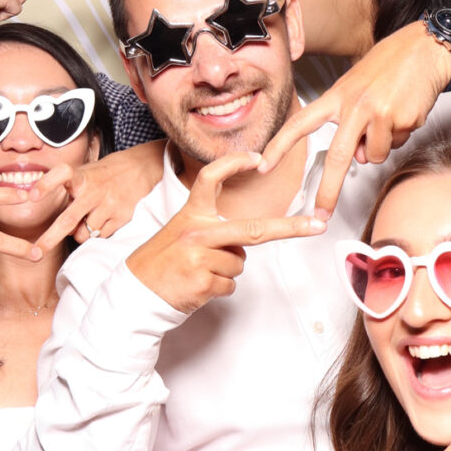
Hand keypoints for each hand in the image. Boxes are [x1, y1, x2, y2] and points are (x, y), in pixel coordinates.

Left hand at [32, 139, 167, 249]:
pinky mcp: (122, 216)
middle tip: (36, 252)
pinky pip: (100, 236)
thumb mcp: (87, 172)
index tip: (32, 196)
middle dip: (50, 238)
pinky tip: (102, 219)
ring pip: (83, 234)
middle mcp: (94, 190)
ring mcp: (109, 205)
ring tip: (87, 219)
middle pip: (68, 219)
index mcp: (83, 176)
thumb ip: (71, 192)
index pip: (62, 175)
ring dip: (79, 233)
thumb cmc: (107, 173)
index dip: (46, 185)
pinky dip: (96, 233)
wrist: (143, 167)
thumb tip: (58, 222)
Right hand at [126, 151, 324, 313]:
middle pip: (253, 228)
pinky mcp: (203, 282)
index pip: (211, 178)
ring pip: (239, 264)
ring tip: (198, 272)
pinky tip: (196, 285)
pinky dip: (218, 288)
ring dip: (225, 271)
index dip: (234, 163)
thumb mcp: (179, 233)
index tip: (257, 156)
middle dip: (291, 228)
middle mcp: (197, 232)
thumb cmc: (160, 263)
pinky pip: (230, 285)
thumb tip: (241, 245)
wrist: (133, 294)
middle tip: (316, 226)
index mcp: (190, 214)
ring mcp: (200, 257)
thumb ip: (211, 231)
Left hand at [258, 20, 447, 219]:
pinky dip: (401, 134)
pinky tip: (405, 110)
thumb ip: (350, 123)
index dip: (279, 146)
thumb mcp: (356, 88)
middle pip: (337, 157)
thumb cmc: (388, 66)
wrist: (424, 48)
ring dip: (381, 146)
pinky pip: (396, 143)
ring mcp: (377, 113)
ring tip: (390, 115)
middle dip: (328, 192)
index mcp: (336, 96)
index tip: (262, 165)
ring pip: (374, 155)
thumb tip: (360, 158)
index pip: (299, 123)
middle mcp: (353, 105)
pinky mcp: (401, 119)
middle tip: (321, 214)